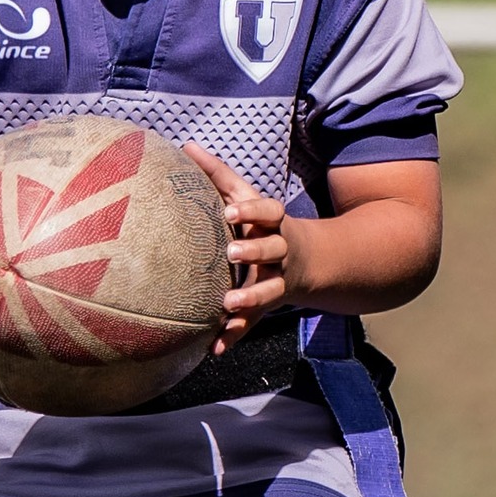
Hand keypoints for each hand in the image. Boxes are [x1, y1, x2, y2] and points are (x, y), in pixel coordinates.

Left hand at [183, 142, 301, 351]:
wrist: (310, 261)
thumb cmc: (263, 223)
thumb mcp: (247, 197)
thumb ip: (218, 175)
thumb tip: (185, 146)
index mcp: (273, 223)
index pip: (269, 212)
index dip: (253, 211)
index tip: (231, 212)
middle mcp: (280, 251)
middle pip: (273, 250)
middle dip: (255, 251)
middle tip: (232, 253)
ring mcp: (277, 281)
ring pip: (268, 291)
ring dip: (250, 297)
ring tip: (228, 303)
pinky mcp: (268, 306)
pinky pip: (252, 323)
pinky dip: (234, 337)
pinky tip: (214, 350)